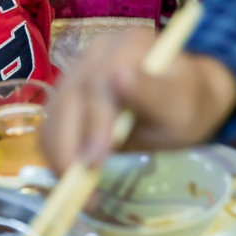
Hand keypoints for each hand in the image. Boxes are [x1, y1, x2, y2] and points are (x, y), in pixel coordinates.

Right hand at [41, 29, 235, 174]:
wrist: (180, 103)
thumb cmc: (185, 106)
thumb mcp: (181, 105)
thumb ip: (151, 93)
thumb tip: (118, 76)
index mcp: (128, 45)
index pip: (99, 81)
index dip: (93, 122)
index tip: (95, 160)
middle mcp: (96, 54)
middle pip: (69, 97)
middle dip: (70, 144)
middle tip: (79, 186)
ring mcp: (77, 72)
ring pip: (54, 112)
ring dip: (58, 152)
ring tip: (76, 189)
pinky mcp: (65, 95)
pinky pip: (50, 123)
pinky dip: (54, 151)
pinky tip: (71, 176)